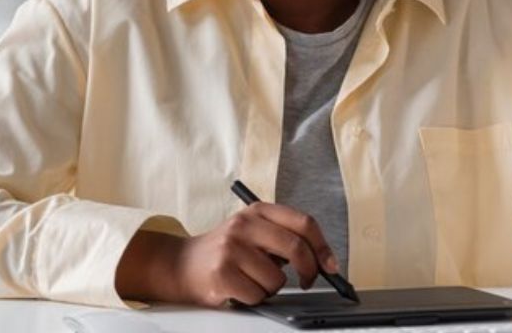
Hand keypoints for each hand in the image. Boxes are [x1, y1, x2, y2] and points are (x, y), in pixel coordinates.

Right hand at [116, 202, 339, 306]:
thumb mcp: (252, 232)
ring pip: (277, 279)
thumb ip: (282, 237)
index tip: (330, 264)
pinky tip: (240, 289)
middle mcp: (244, 225)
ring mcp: (231, 248)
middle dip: (309, 270)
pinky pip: (258, 295)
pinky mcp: (222, 273)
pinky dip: (255, 298)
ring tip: (253, 280)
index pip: (303, 222)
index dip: (322, 245)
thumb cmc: (225, 251)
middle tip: (307, 280)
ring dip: (272, 287)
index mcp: (257, 211)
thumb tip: (322, 260)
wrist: (180, 264)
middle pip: (295, 248)